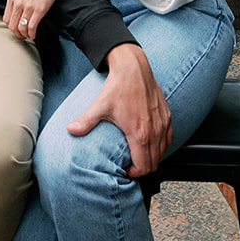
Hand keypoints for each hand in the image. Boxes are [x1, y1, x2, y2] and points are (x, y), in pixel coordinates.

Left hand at [4, 0, 71, 39]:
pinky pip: (32, 27)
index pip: (6, 19)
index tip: (16, 29)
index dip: (11, 27)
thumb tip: (16, 8)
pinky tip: (34, 36)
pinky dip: (32, 34)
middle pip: (12, 26)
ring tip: (28, 36)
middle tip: (22, 36)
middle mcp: (18, 3)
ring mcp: (28, 7)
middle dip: (17, 34)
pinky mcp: (39, 10)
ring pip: (21, 28)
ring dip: (24, 35)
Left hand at [67, 44, 172, 178]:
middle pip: (154, 163)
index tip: (126, 168)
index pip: (144, 166)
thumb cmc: (119, 87)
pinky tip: (151, 141)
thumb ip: (85, 121)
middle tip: (131, 164)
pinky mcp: (167, 116)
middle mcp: (154, 131)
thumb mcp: (100, 106)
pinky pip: (169, 138)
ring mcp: (162, 124)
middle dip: (142, 167)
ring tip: (139, 153)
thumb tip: (70, 130)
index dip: (134, 172)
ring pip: (163, 152)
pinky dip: (161, 144)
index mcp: (139, 134)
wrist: (133, 68)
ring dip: (153, 157)